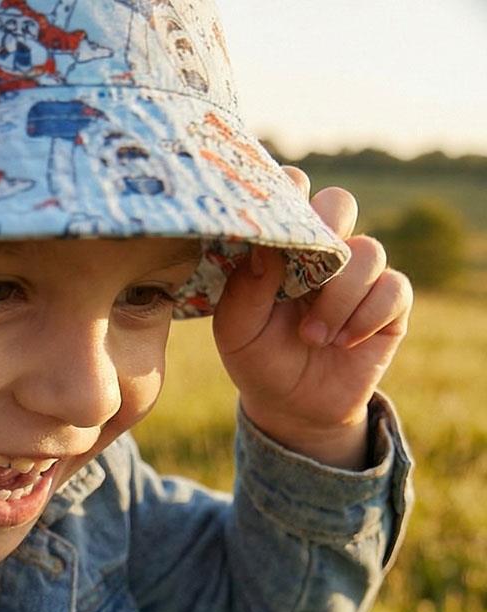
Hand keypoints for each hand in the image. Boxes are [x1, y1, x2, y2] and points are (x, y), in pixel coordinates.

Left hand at [212, 168, 412, 468]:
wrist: (294, 406)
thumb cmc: (259, 359)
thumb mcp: (236, 332)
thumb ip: (243, 290)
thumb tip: (263, 248)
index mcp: (282, 247)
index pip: (291, 194)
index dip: (288, 188)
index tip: (277, 207)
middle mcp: (324, 251)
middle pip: (339, 203)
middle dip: (328, 228)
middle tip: (308, 268)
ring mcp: (359, 274)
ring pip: (368, 251)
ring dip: (338, 297)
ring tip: (312, 337)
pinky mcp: (389, 301)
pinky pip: (392, 288)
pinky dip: (365, 316)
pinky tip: (342, 342)